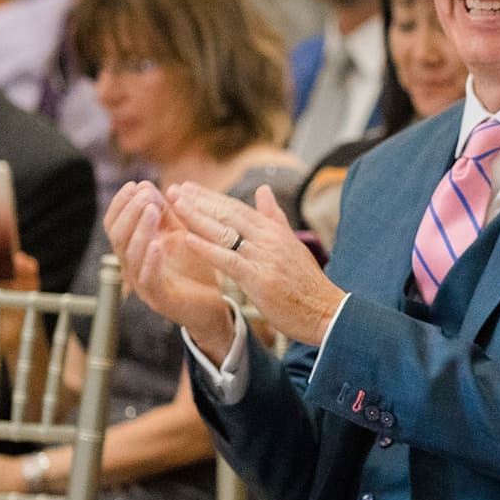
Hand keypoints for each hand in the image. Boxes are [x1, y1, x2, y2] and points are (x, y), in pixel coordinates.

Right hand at [105, 183, 233, 343]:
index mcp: (134, 249)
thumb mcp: (181, 234)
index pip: (115, 223)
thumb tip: (151, 186)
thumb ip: (168, 214)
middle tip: (145, 193)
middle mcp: (132, 265)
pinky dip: (151, 260)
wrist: (212, 304)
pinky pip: (148, 278)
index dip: (121, 203)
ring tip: (152, 209)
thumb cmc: (195, 267)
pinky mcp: (158, 298)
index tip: (135, 184)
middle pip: (118, 235)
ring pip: (130, 254)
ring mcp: (142, 283)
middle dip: (130, 211)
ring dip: (141, 229)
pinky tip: (157, 244)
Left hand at [166, 183, 344, 347]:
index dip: (211, 197)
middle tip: (173, 189)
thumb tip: (263, 190)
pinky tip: (188, 239)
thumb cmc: (307, 284)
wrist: (326, 311)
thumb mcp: (291, 244)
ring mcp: (264, 258)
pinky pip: (228, 260)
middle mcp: (269, 239)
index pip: (237, 208)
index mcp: (274, 231)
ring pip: (225, 232)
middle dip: (199, 201)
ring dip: (197, 218)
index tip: (188, 187)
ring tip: (176, 205)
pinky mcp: (260, 278)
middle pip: (228, 215)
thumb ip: (274, 217)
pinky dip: (207, 249)